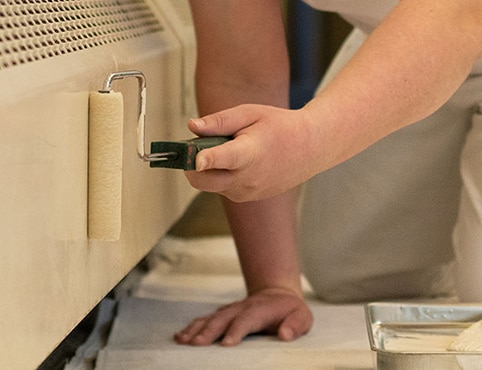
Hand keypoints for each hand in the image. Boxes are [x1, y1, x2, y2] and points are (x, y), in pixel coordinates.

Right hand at [174, 288, 312, 345]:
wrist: (277, 294)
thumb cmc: (290, 310)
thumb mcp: (303, 317)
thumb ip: (296, 325)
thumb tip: (285, 335)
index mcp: (261, 310)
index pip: (247, 320)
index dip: (236, 331)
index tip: (226, 344)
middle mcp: (242, 308)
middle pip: (223, 319)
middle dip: (209, 331)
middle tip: (196, 345)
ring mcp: (230, 310)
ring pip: (210, 318)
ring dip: (196, 329)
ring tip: (182, 341)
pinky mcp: (223, 314)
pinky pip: (205, 319)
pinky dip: (192, 327)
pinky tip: (180, 336)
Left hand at [185, 104, 318, 201]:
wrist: (310, 148)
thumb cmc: (280, 127)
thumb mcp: (250, 114)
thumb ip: (219, 121)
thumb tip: (191, 126)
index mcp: (250, 154)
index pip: (223, 160)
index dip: (205, 159)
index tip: (195, 158)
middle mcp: (247, 179)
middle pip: (202, 181)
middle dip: (191, 165)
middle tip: (197, 146)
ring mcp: (247, 192)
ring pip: (210, 185)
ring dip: (209, 170)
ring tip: (230, 150)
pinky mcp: (247, 198)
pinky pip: (223, 188)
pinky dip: (221, 176)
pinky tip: (240, 161)